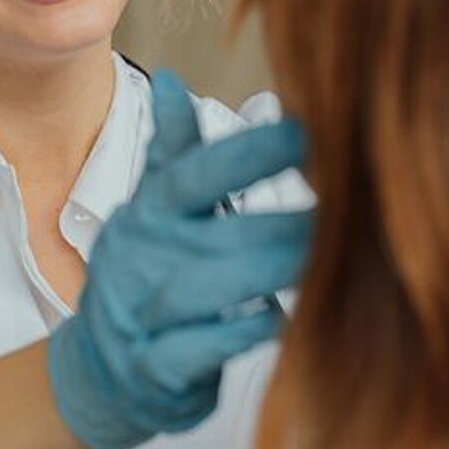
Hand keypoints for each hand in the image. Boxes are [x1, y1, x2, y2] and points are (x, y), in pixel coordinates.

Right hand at [47, 70, 312, 448]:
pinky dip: (238, 335)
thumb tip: (170, 79)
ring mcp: (140, 317)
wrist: (101, 370)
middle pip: (211, 233)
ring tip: (322, 261)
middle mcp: (139, 260)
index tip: (304, 132)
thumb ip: (170, 150)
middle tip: (346, 210)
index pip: (190, 175)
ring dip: (266, 273)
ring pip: (203, 290)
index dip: (245, 153)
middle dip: (281, 223)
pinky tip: (279, 318)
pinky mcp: (153, 369)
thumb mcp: (150, 211)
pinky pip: (196, 350)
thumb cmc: (144, 277)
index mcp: (145, 216)